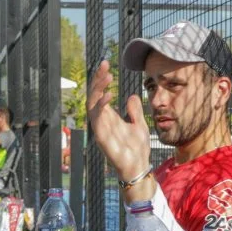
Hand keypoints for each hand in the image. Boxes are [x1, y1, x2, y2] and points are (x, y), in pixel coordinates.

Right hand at [87, 60, 150, 180]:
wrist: (139, 166)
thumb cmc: (137, 148)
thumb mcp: (139, 124)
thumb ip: (134, 111)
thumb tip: (131, 96)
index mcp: (109, 116)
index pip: (101, 93)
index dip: (101, 79)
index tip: (106, 64)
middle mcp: (102, 120)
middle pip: (94, 95)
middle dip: (97, 79)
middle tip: (104, 65)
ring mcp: (100, 128)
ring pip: (92, 103)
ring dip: (97, 89)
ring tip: (107, 76)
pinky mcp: (101, 136)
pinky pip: (96, 118)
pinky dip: (101, 105)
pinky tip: (109, 94)